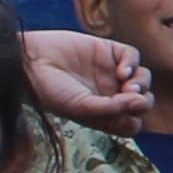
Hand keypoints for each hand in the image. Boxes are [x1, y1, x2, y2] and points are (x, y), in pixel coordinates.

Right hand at [26, 28, 153, 131]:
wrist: (30, 62)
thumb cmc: (51, 92)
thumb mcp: (82, 108)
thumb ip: (114, 109)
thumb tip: (142, 103)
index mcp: (102, 114)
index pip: (132, 122)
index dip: (133, 120)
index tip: (123, 118)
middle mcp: (109, 94)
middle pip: (142, 100)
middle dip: (143, 102)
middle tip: (130, 98)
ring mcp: (109, 72)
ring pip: (142, 78)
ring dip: (142, 84)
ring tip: (128, 86)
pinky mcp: (107, 50)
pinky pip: (132, 56)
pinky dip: (132, 64)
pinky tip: (121, 71)